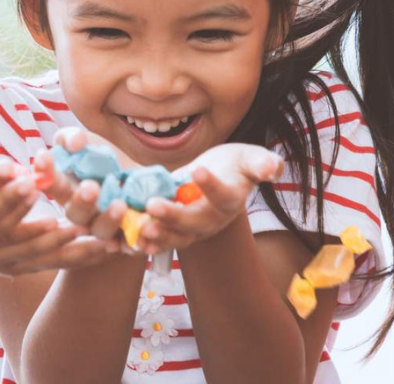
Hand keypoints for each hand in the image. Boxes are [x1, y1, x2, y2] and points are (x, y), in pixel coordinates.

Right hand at [34, 128, 139, 254]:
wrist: (143, 181)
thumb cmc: (105, 161)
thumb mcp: (87, 142)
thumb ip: (72, 138)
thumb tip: (75, 143)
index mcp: (67, 190)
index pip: (52, 183)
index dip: (45, 172)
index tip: (44, 156)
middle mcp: (82, 213)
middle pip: (75, 214)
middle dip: (82, 201)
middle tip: (91, 187)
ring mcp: (104, 227)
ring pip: (101, 231)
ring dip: (108, 219)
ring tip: (120, 204)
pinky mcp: (129, 238)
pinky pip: (129, 244)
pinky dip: (133, 241)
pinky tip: (139, 230)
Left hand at [137, 143, 282, 253]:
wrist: (221, 178)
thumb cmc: (236, 165)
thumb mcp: (250, 158)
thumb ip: (262, 162)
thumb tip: (274, 168)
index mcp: (230, 201)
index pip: (222, 195)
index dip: (211, 185)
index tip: (199, 170)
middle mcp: (212, 220)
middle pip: (193, 222)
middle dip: (174, 216)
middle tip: (153, 205)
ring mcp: (193, 229)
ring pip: (175, 237)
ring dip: (156, 235)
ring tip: (139, 230)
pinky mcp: (174, 231)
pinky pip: (160, 241)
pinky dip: (144, 244)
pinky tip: (127, 242)